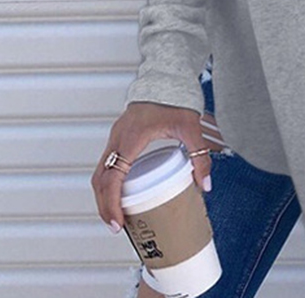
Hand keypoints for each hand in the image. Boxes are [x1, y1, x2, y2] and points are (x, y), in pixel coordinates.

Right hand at [91, 102, 222, 232]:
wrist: (165, 78)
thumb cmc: (174, 99)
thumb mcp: (190, 128)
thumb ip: (199, 155)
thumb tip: (205, 184)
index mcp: (131, 138)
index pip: (112, 178)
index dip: (111, 203)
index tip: (117, 223)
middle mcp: (118, 138)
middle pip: (100, 179)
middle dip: (104, 206)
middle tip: (116, 227)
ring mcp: (116, 137)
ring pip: (100, 172)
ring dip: (104, 195)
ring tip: (117, 216)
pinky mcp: (119, 137)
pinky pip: (106, 163)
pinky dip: (108, 182)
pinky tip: (119, 194)